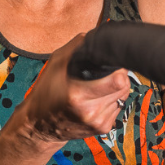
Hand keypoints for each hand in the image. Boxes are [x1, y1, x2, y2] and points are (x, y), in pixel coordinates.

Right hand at [13, 34, 130, 144]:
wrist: (40, 125)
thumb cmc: (45, 93)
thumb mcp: (55, 64)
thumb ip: (76, 47)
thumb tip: (94, 36)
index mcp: (78, 95)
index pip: (118, 81)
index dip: (119, 69)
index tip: (112, 65)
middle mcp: (90, 111)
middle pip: (124, 86)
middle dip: (118, 76)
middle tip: (104, 74)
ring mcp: (98, 122)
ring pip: (123, 96)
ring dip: (115, 88)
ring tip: (98, 86)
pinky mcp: (103, 128)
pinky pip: (119, 107)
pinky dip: (112, 99)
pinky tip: (98, 97)